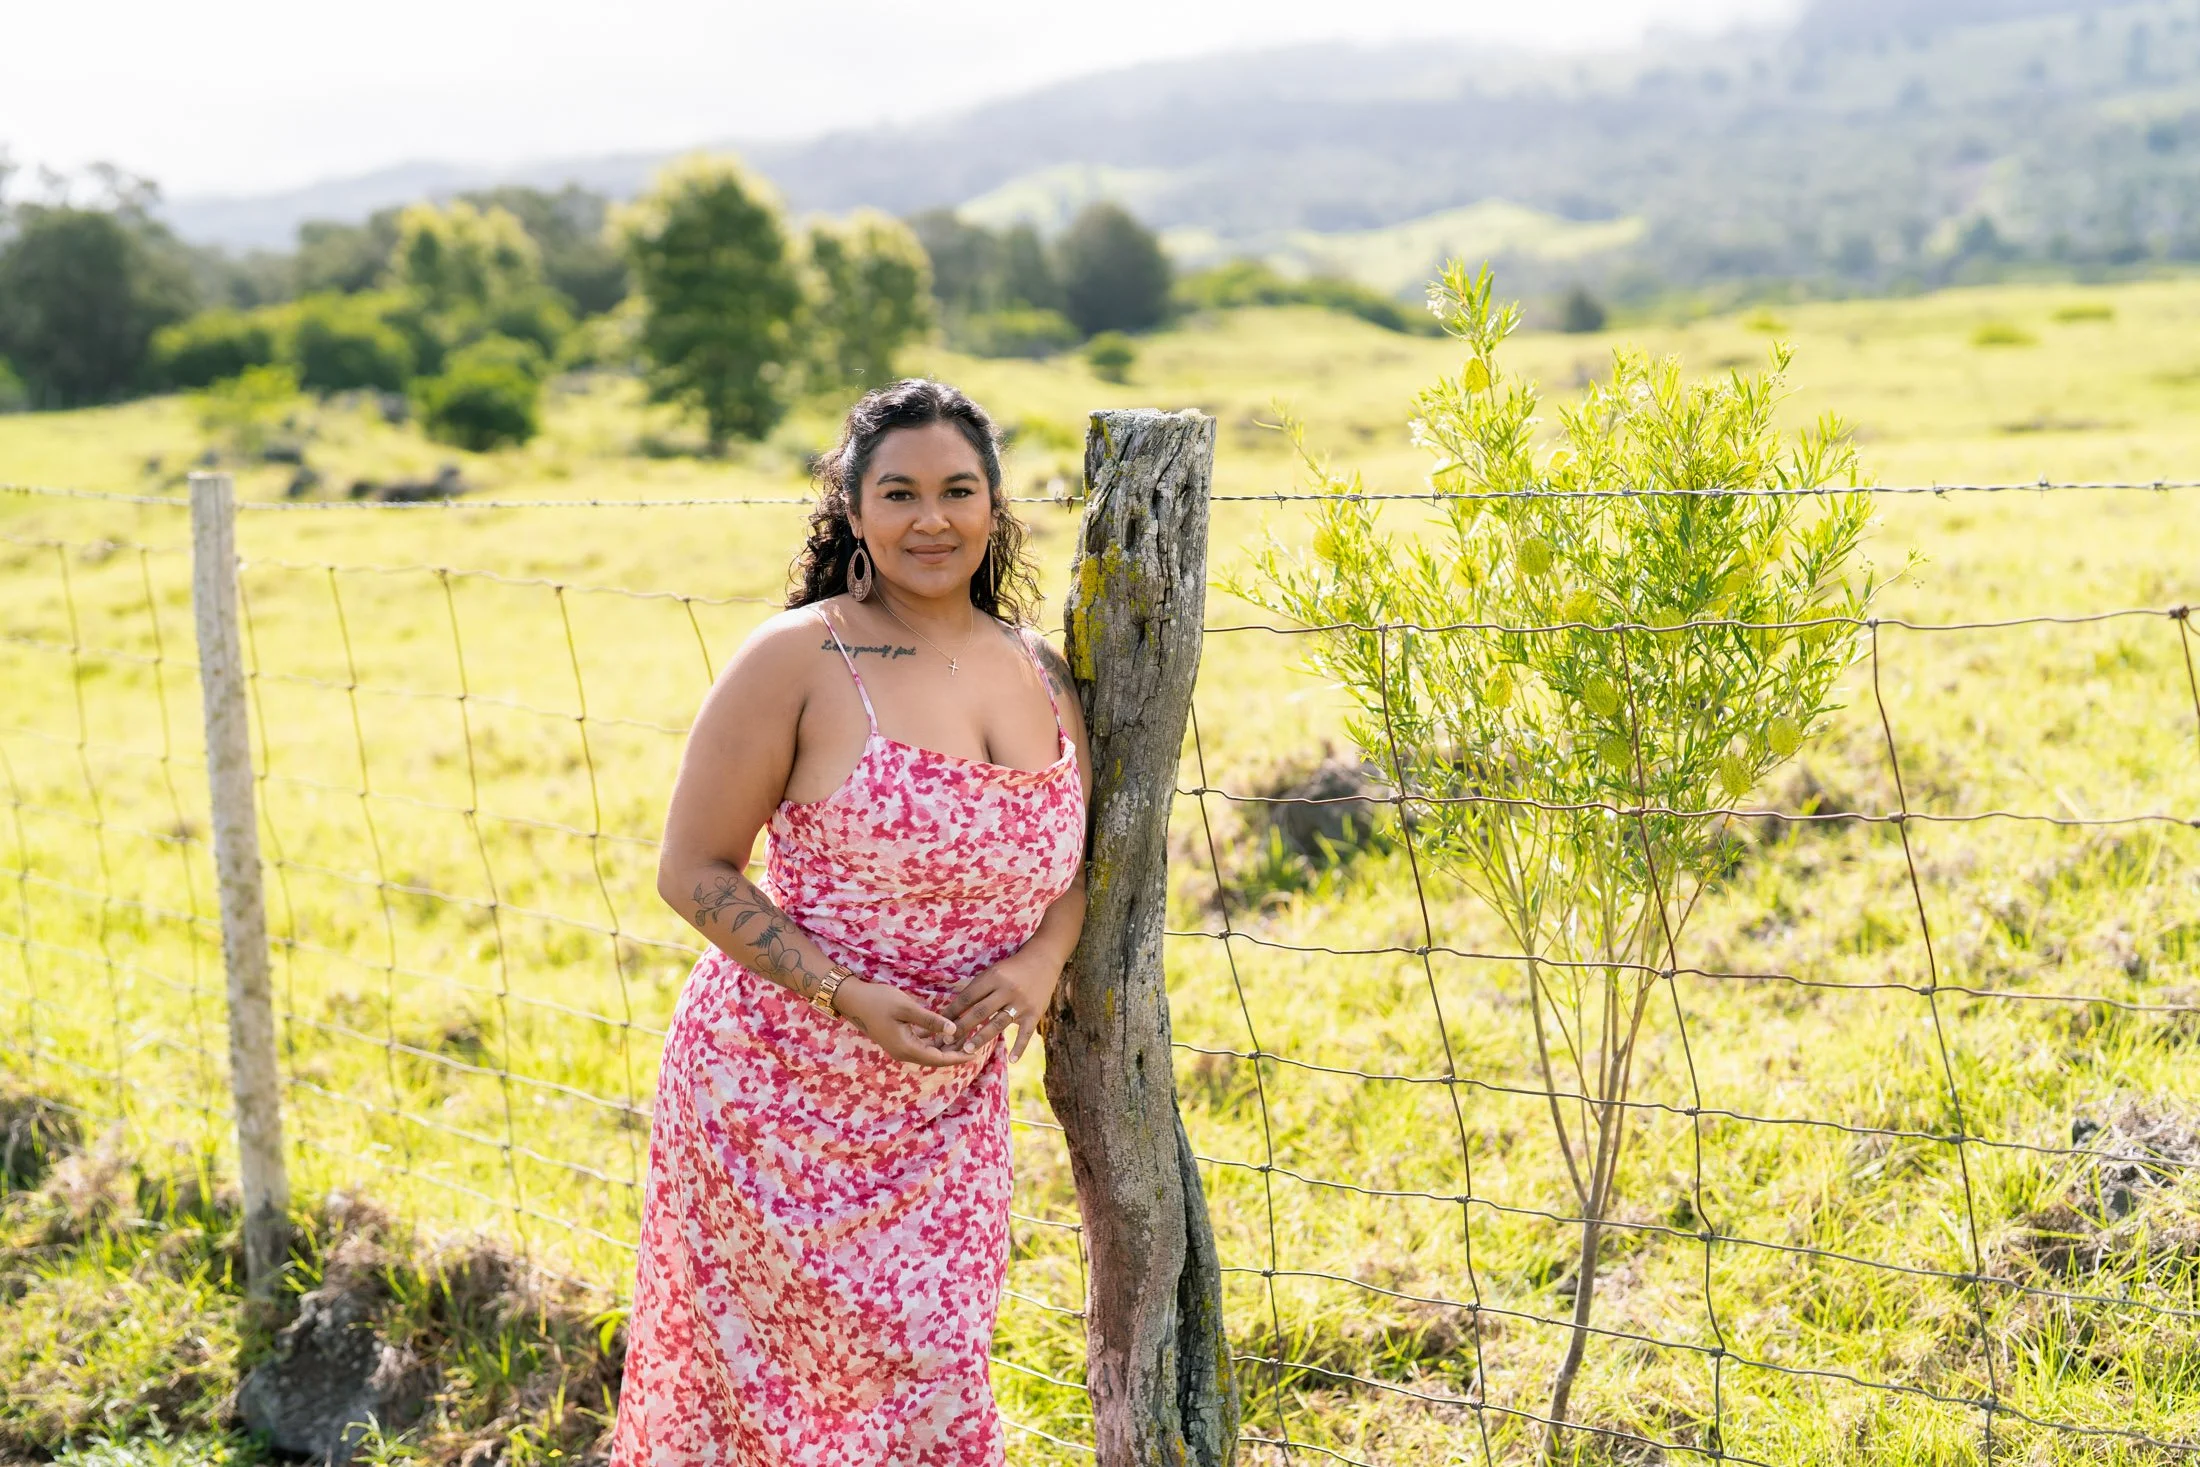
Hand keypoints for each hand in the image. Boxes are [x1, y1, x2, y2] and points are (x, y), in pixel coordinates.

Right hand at [833, 979, 977, 1067]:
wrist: (852, 999)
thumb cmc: (879, 1000)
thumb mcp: (907, 1008)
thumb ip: (930, 1020)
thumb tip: (953, 1030)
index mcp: (906, 1048)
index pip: (938, 1058)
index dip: (958, 1057)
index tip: (975, 1053)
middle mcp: (903, 1052)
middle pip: (935, 1058)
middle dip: (955, 1052)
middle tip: (975, 1044)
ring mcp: (899, 1047)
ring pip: (928, 1051)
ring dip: (945, 1047)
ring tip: (964, 1037)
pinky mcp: (898, 1039)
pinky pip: (921, 1044)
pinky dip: (934, 1040)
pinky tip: (945, 1031)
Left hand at [944, 953, 1058, 1061]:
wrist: (1043, 960)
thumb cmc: (1011, 968)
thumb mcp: (992, 972)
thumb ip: (976, 988)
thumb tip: (952, 1009)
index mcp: (993, 977)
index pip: (968, 997)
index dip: (952, 1011)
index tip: (939, 1025)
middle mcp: (1007, 990)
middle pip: (981, 1011)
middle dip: (963, 1027)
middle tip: (947, 1041)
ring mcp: (1022, 1003)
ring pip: (999, 1023)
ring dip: (982, 1037)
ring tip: (968, 1050)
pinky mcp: (1035, 1013)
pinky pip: (1026, 1033)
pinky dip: (1020, 1047)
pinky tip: (1012, 1060)